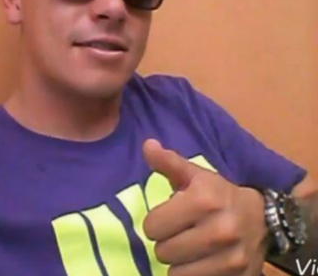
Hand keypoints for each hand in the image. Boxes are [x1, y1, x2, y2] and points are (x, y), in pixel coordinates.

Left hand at [142, 139, 267, 275]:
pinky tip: (201, 261)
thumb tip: (147, 145)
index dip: (156, 221)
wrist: (263, 219)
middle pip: (162, 251)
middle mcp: (218, 230)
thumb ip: (167, 162)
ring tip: (189, 247)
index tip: (168, 216)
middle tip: (180, 232)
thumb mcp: (194, 174)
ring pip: (175, 273)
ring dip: (178, 261)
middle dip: (166, 242)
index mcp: (203, 200)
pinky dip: (192, 274)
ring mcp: (230, 259)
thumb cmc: (219, 194)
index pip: (152, 226)